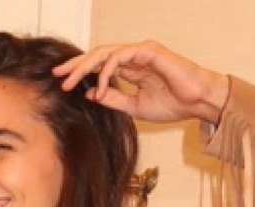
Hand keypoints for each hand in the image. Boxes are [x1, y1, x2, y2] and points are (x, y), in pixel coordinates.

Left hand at [53, 41, 228, 124]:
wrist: (196, 102)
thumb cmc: (173, 104)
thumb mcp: (135, 107)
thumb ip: (114, 100)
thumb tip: (91, 95)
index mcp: (130, 69)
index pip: (100, 65)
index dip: (80, 72)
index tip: (62, 82)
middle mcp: (133, 57)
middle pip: (98, 55)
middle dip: (76, 65)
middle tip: (57, 76)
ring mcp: (140, 51)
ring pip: (105, 52)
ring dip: (85, 67)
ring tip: (70, 82)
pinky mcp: (148, 50)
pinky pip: (120, 57)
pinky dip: (106, 72)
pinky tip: (99, 86)